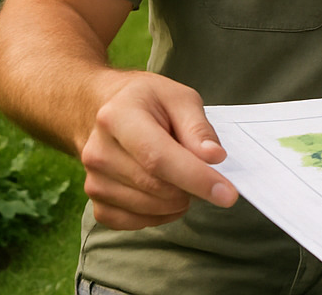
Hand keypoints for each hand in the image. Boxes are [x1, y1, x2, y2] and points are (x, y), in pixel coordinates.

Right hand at [79, 71, 238, 229]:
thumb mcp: (179, 98)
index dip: (196, 178)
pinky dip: (160, 214)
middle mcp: (99, 152)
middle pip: (157, 187)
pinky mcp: (95, 202)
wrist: (104, 111)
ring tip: (181, 174)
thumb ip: (198, 127)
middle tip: (204, 171)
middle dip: (192, 187)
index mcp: (118, 117)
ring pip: (150, 209)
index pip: (159, 158)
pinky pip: (136, 222)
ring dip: (178, 200)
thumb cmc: (147, 102)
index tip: (228, 194)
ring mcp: (94, 180)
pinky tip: (165, 193)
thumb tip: (214, 157)